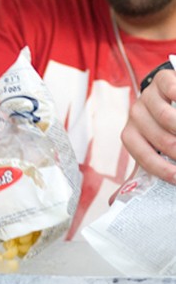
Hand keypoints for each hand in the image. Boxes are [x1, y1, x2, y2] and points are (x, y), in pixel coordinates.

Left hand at [121, 68, 175, 182]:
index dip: (163, 170)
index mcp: (131, 134)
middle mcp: (136, 115)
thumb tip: (113, 203)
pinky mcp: (163, 80)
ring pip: (168, 118)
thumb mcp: (153, 149)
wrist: (173, 93)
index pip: (143, 155)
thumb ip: (142, 172)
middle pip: (161, 139)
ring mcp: (149, 95)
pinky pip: (173, 90)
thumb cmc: (166, 129)